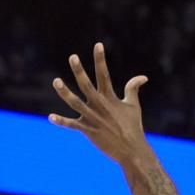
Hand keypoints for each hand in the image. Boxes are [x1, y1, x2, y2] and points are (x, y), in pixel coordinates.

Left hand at [49, 43, 149, 165]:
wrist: (132, 150)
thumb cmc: (133, 127)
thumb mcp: (134, 106)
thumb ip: (133, 89)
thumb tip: (143, 77)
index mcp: (110, 97)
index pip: (104, 74)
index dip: (100, 59)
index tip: (98, 44)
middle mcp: (100, 105)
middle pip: (86, 85)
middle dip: (79, 71)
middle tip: (73, 57)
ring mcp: (93, 118)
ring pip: (75, 102)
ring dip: (65, 92)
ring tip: (56, 81)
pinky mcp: (88, 131)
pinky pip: (72, 125)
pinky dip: (62, 121)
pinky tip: (50, 117)